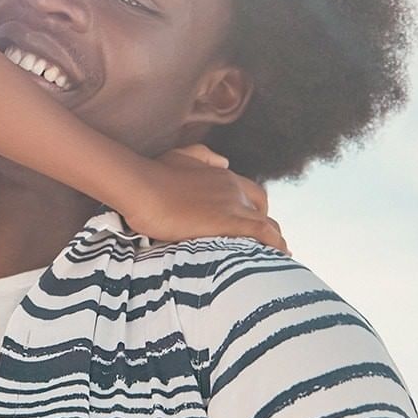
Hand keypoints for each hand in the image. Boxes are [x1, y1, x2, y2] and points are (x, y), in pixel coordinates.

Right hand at [125, 149, 287, 251]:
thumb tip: (225, 161)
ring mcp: (233, 205)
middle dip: (267, 228)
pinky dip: (272, 246)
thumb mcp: (180, 156)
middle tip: (261, 246)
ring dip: (273, 243)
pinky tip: (272, 261)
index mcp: (224, 176)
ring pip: (267, 226)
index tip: (251, 224)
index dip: (256, 210)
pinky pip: (262, 235)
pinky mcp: (229, 222)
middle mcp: (234, 189)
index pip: (252, 193)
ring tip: (273, 261)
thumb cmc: (154, 173)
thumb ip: (203, 157)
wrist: (143, 187)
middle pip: (262, 210)